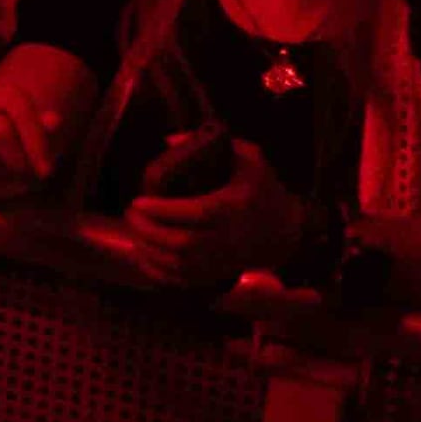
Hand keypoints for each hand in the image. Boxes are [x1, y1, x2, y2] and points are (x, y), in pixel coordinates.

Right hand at [0, 62, 80, 201]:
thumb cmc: (24, 148)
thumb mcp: (42, 141)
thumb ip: (46, 131)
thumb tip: (53, 119)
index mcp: (6, 96)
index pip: (18, 108)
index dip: (34, 141)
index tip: (45, 170)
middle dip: (14, 158)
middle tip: (23, 175)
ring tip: (4, 178)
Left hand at [125, 135, 308, 289]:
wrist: (289, 230)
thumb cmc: (263, 189)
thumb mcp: (248, 158)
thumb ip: (210, 144)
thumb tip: (168, 140)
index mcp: (235, 207)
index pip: (197, 213)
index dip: (164, 210)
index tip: (138, 201)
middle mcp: (230, 237)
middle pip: (183, 243)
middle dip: (150, 231)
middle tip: (131, 214)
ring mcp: (225, 259)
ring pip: (181, 265)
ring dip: (150, 251)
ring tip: (133, 232)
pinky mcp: (221, 273)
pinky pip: (187, 281)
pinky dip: (160, 273)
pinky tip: (142, 258)